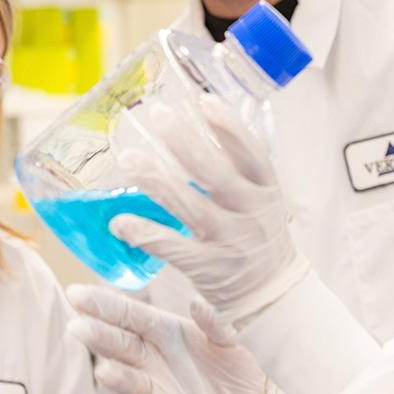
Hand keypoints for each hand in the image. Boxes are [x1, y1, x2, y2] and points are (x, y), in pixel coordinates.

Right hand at [67, 284, 269, 393]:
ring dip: (116, 377)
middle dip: (97, 337)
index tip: (75, 293)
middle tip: (77, 328)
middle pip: (119, 345)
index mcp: (162, 331)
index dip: (101, 304)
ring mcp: (157, 387)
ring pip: (128, 381)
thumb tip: (196, 303)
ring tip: (105, 371)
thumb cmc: (234, 359)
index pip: (127, 314)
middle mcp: (152, 358)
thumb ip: (213, 322)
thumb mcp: (228, 336)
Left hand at [110, 96, 308, 324]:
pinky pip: (172, 248)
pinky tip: (121, 222)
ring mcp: (229, 242)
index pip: (252, 154)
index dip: (229, 127)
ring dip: (157, 182)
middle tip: (157, 115)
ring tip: (129, 160)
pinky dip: (146, 234)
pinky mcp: (207, 268)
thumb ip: (236, 167)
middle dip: (185, 143)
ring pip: (191, 208)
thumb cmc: (258, 233)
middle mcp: (251, 213)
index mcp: (266, 190)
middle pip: (217, 174)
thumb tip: (195, 119)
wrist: (273, 292)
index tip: (202, 101)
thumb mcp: (261, 197)